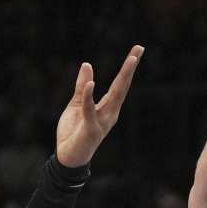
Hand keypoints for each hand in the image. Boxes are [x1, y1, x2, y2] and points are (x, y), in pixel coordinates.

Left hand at [55, 45, 142, 166]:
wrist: (67, 158)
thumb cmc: (74, 132)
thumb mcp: (77, 104)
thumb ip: (82, 87)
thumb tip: (87, 65)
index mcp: (108, 107)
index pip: (119, 84)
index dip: (128, 68)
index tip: (137, 50)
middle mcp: (110, 113)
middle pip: (122, 87)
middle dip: (130, 68)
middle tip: (139, 50)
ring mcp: (103, 121)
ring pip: (114, 96)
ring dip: (122, 78)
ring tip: (131, 60)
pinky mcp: (91, 129)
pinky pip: (90, 110)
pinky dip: (89, 97)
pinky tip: (91, 84)